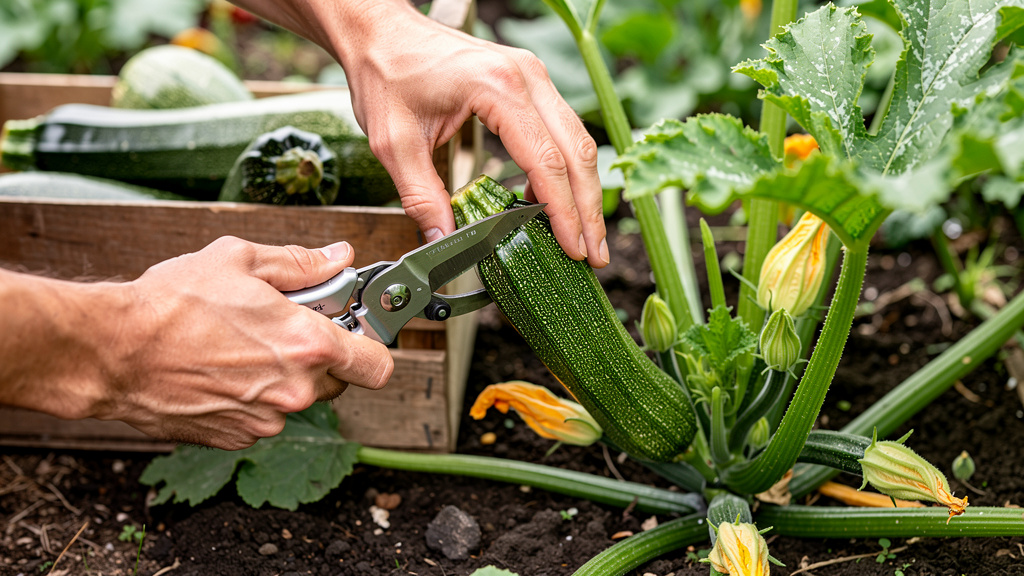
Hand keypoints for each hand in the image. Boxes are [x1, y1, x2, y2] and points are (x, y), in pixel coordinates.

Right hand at [99, 237, 393, 449]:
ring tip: (240, 346)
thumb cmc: (171, 304)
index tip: (355, 331)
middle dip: (320, 355)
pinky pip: (262, 416)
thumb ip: (302, 263)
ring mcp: (266, 420)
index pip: (378, 364)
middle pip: (337, 380)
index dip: (372, 346)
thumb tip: (339, 258)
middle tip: (284, 327)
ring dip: (283, 377)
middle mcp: (295, 391)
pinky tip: (220, 369)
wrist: (112, 351)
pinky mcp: (237, 438)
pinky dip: (251, 397)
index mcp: (308, 345)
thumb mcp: (241, 260)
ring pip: (297, 399)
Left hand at [227, 0, 608, 266]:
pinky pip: (561, 130)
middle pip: (576, 152)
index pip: (546, 160)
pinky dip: (566, 169)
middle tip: (594, 256)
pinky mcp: (530, 82)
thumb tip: (444, 243)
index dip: (563, 212)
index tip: (573, 248)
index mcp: (497, 87)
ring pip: (577, 140)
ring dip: (584, 192)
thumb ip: (421, 197)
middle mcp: (527, 76)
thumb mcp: (394, 144)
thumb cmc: (387, 73)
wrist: (382, 31)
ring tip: (586, 237)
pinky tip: (556, 204)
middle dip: (588, 210)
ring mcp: (533, 75)